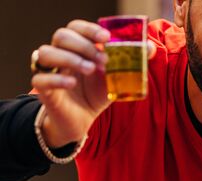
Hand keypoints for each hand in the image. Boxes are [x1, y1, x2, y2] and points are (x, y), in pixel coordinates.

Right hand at [32, 20, 155, 147]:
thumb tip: (151, 47)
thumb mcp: (116, 78)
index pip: (76, 28)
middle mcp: (60, 55)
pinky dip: (56, 79)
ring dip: (69, 58)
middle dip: (84, 45)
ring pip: (46, 52)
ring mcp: (49, 71)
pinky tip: (72, 83)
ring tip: (90, 70)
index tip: (106, 37)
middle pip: (61, 36)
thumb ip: (131, 62)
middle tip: (103, 60)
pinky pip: (40, 79)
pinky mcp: (43, 90)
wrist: (82, 120)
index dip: (89, 29)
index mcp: (76, 48)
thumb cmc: (96, 93)